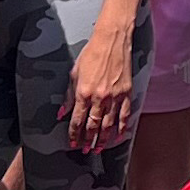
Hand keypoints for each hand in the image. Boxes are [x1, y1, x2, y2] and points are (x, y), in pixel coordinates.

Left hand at [66, 24, 138, 151]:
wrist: (112, 40)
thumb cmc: (92, 53)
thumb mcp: (74, 73)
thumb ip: (69, 96)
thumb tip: (62, 112)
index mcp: (84, 93)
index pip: (78, 120)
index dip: (74, 134)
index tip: (72, 142)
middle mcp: (99, 98)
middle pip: (93, 126)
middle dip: (88, 140)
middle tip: (85, 150)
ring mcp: (115, 96)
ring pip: (109, 124)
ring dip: (103, 139)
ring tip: (99, 148)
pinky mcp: (126, 93)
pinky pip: (125, 115)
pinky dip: (122, 128)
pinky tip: (118, 136)